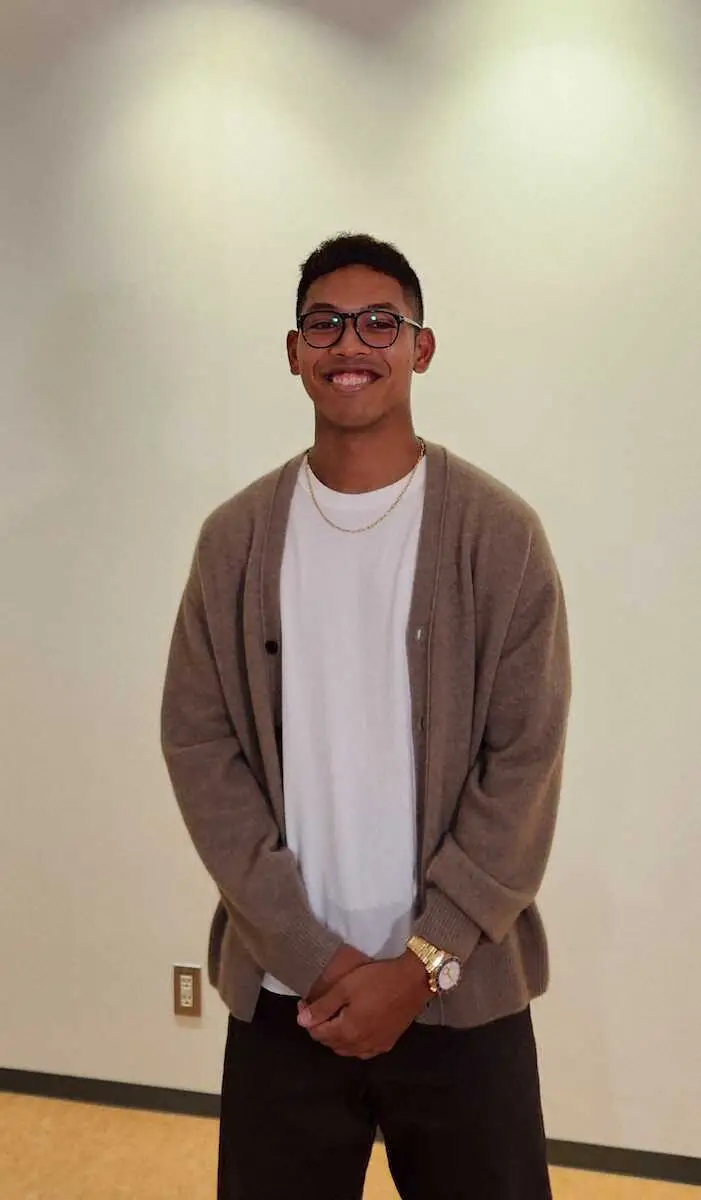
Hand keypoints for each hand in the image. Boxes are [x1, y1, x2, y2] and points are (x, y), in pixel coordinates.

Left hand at [298, 952, 429, 1058]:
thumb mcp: (346, 987)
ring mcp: (376, 1046)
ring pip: (346, 1049)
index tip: (304, 1003)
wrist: (414, 980)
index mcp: (347, 1031)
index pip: (317, 1033)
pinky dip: (352, 1043)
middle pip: (330, 1043)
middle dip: (320, 1027)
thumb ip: (323, 1006)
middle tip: (317, 1008)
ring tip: (334, 1017)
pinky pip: (362, 1050)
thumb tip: (302, 1021)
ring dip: (335, 1037)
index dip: (307, 1018)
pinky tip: (354, 1030)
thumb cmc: (378, 979)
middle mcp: (360, 1045)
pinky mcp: (388, 1043)